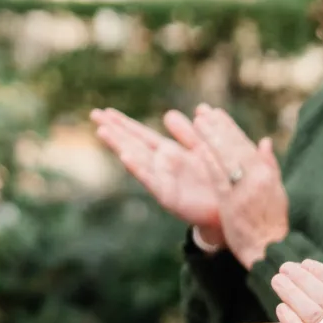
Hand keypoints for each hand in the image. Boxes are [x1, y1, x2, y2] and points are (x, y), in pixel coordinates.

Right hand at [90, 107, 226, 245]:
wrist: (228, 211)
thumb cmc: (215, 182)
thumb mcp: (204, 150)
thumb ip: (189, 133)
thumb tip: (178, 112)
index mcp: (168, 153)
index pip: (141, 134)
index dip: (123, 123)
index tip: (105, 111)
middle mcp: (160, 165)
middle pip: (132, 143)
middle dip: (114, 130)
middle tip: (94, 114)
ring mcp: (161, 180)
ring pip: (136, 159)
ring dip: (119, 145)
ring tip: (103, 131)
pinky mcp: (168, 196)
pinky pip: (151, 180)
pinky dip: (138, 168)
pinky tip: (125, 157)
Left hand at [189, 106, 289, 267]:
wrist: (272, 250)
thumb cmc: (272, 223)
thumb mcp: (276, 192)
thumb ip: (269, 165)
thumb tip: (264, 141)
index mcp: (266, 174)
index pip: (245, 145)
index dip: (229, 128)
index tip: (216, 113)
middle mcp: (257, 177)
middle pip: (235, 147)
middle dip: (218, 127)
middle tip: (203, 111)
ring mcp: (245, 189)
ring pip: (227, 158)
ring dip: (212, 138)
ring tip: (198, 121)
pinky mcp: (233, 203)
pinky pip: (221, 178)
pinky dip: (211, 162)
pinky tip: (201, 149)